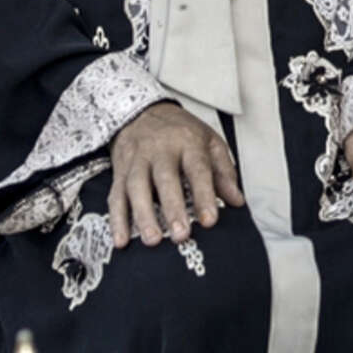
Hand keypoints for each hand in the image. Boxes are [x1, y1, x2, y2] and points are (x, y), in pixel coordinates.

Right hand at [109, 102, 244, 248]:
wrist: (143, 112)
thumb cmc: (181, 131)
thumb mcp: (209, 141)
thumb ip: (224, 172)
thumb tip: (237, 201)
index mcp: (188, 141)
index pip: (198, 169)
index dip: (204, 195)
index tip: (210, 220)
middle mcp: (160, 149)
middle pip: (165, 179)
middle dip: (172, 208)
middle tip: (181, 235)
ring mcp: (137, 159)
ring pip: (136, 187)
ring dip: (143, 215)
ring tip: (153, 240)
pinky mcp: (119, 171)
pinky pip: (116, 196)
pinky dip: (117, 219)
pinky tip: (121, 240)